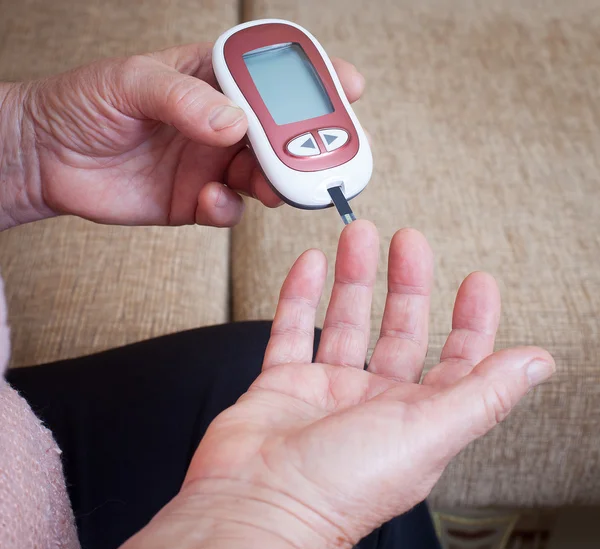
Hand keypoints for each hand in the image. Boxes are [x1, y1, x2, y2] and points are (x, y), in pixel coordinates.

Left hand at [4, 44, 363, 227]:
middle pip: (282, 133)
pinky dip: (228, 209)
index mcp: (212, 79)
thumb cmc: (85, 102)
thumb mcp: (131, 82)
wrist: (48, 157)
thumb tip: (234, 125)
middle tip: (329, 156)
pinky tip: (209, 201)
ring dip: (277, 182)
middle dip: (310, 144)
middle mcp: (220, 122)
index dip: (316, 79)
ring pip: (264, 175)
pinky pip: (229, 209)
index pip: (273, 76)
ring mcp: (212, 163)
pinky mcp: (196, 200)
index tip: (350, 86)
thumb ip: (184, 99)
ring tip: (277, 186)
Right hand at [81, 223, 553, 548]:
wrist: (255, 506)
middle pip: (398, 331)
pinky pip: (293, 330)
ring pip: (344, 321)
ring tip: (358, 235)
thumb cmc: (340, 486)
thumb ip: (483, 395)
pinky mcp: (282, 384)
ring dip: (353, 278)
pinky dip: (301, 296)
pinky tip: (310, 265)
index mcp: (416, 420)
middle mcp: (373, 405)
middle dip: (406, 283)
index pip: (457, 363)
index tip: (476, 282)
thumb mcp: (427, 434)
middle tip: (408, 241)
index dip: (473, 323)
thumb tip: (538, 363)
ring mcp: (326, 392)